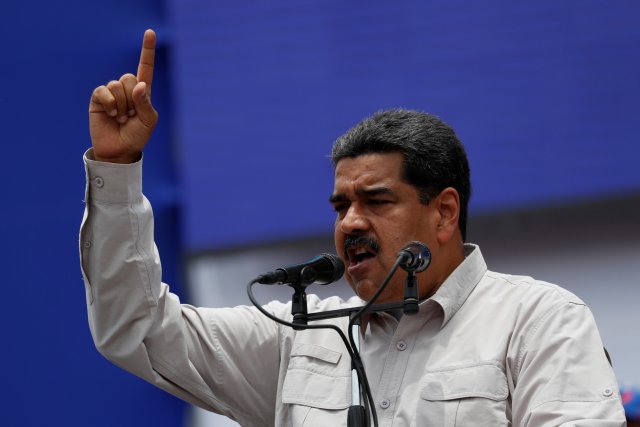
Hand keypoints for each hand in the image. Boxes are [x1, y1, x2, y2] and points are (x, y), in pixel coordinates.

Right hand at [89, 29, 157, 162]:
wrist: (118, 150)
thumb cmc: (136, 136)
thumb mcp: (148, 121)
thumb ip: (145, 103)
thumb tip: (139, 85)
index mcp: (143, 92)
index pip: (146, 68)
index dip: (147, 50)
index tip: (150, 32)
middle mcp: (128, 89)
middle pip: (129, 78)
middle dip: (131, 99)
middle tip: (130, 115)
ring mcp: (112, 93)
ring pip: (117, 85)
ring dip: (121, 105)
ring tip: (120, 118)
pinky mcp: (99, 98)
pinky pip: (104, 91)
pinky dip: (109, 103)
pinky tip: (110, 115)